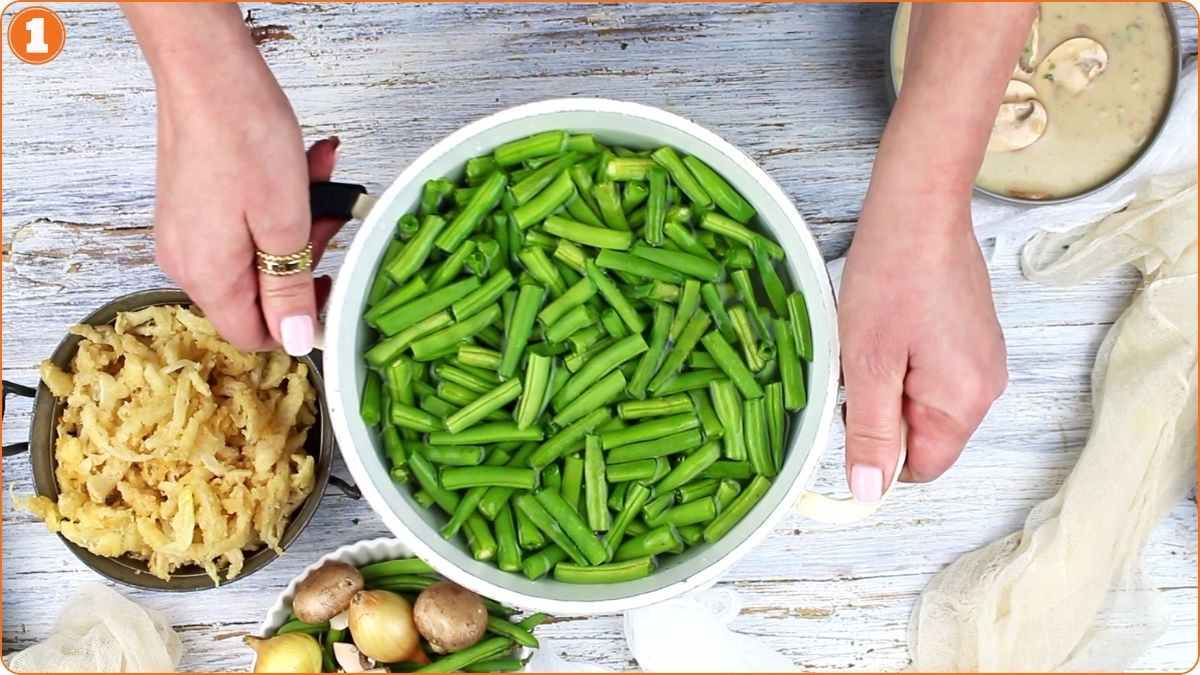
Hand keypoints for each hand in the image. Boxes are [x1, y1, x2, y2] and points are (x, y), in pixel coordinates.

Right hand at [152, 72, 344, 354]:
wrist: (205, 71)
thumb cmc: (244, 137)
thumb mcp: (284, 224)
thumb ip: (291, 290)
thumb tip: (296, 341)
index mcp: (208, 276)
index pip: (255, 335)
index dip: (298, 321)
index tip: (330, 284)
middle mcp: (188, 260)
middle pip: (259, 291)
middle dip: (305, 255)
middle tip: (333, 214)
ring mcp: (186, 231)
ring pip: (256, 250)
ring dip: (297, 220)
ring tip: (321, 179)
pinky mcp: (191, 205)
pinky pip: (241, 222)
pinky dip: (275, 203)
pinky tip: (301, 166)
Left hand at [838, 192, 1006, 499]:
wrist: (919, 206)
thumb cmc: (891, 277)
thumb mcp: (867, 363)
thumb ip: (869, 432)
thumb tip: (868, 492)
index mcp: (964, 402)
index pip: (922, 467)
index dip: (879, 455)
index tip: (848, 419)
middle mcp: (985, 386)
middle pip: (922, 433)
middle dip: (881, 411)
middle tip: (857, 365)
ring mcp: (981, 358)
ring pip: (921, 400)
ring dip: (887, 382)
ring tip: (870, 340)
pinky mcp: (970, 334)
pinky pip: (930, 370)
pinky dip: (901, 359)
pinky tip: (885, 325)